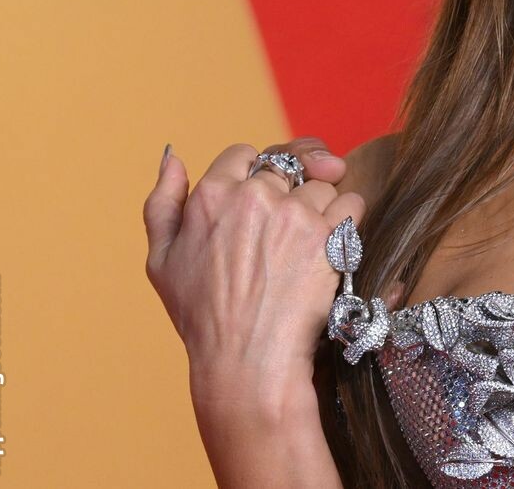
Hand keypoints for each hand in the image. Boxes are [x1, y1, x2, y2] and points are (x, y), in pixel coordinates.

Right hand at [143, 137, 362, 416]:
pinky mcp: (326, 234)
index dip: (256, 173)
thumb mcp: (161, 260)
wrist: (245, 359)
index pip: (244, 153)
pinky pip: (351, 203)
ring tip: (304, 248)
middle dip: (293, 188)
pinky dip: (347, 222)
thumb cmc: (203, 316)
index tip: (263, 199)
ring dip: (320, 208)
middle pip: (288, 165)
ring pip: (323, 185)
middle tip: (292, 222)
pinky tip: (329, 249)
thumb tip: (173, 157)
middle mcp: (252, 197)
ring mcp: (293, 213)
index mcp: (210, 195)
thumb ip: (163, 202)